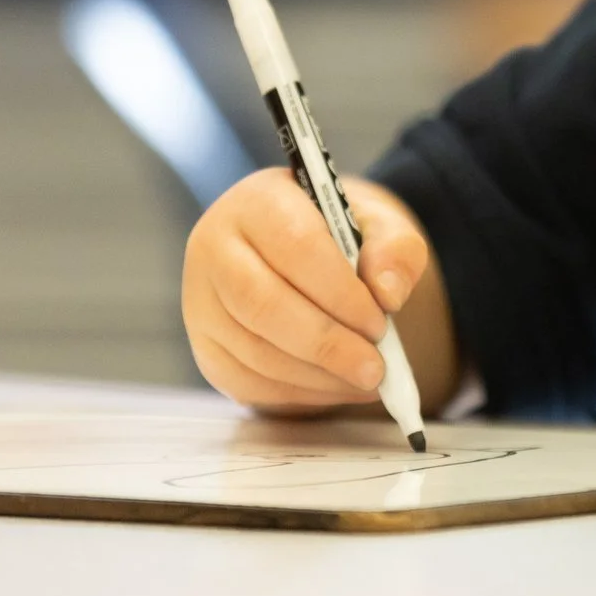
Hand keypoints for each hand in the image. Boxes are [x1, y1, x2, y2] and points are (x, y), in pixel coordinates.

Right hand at [182, 168, 430, 413]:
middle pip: (263, 305)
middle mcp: (214, 247)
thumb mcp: (376, 222)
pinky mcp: (204, 346)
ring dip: (316, 375)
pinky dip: (297, 393)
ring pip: (253, 350)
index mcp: (256, 201)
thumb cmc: (338, 234)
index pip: (296, 246)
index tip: (380, 324)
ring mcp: (200, 300)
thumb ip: (394, 248)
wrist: (302, 247)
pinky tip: (336, 388)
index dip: (340, 292)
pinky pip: (245, 381)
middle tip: (375, 368)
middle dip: (326, 344)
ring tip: (364, 380)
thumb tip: (389, 294)